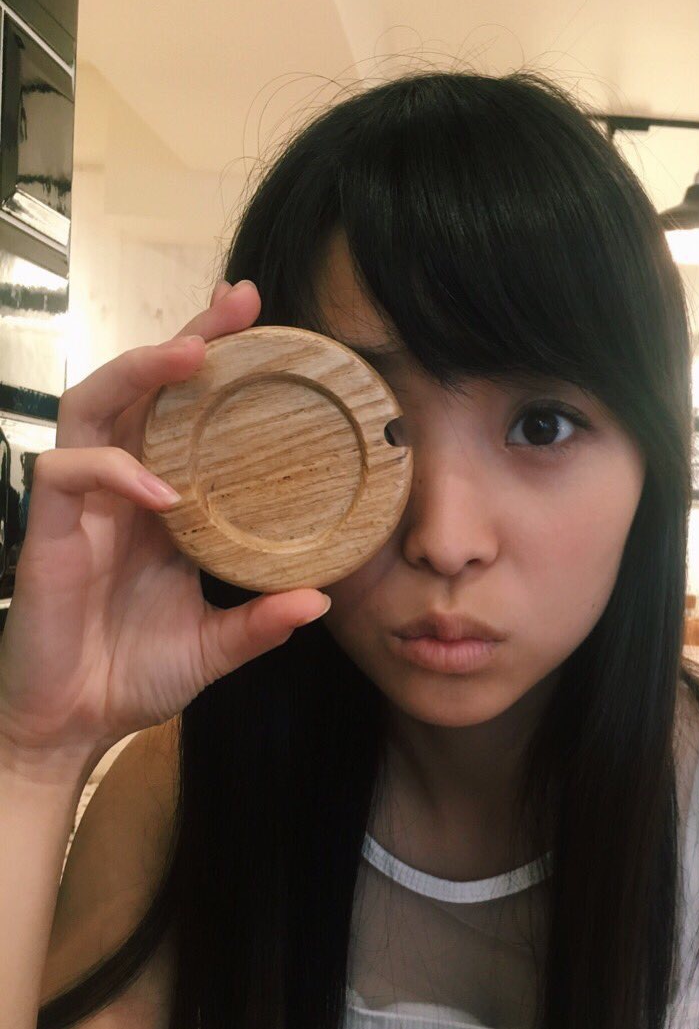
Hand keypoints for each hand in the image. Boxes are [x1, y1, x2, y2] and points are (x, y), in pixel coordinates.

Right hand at [0, 280, 330, 762]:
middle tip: (238, 305)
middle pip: (142, 390)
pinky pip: (66, 473)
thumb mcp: (214, 647)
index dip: (214, 370)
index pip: (184, 418)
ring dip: (139, 374)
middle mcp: (121, 492)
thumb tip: (321, 601)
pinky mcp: (46, 532)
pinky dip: (111, 470)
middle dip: (186, 342)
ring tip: (191, 355)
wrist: (70, 724)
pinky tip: (158, 491)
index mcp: (161, 507)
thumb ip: (261, 623)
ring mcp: (81, 507)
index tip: (265, 328)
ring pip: (92, 405)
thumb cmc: (131, 675)